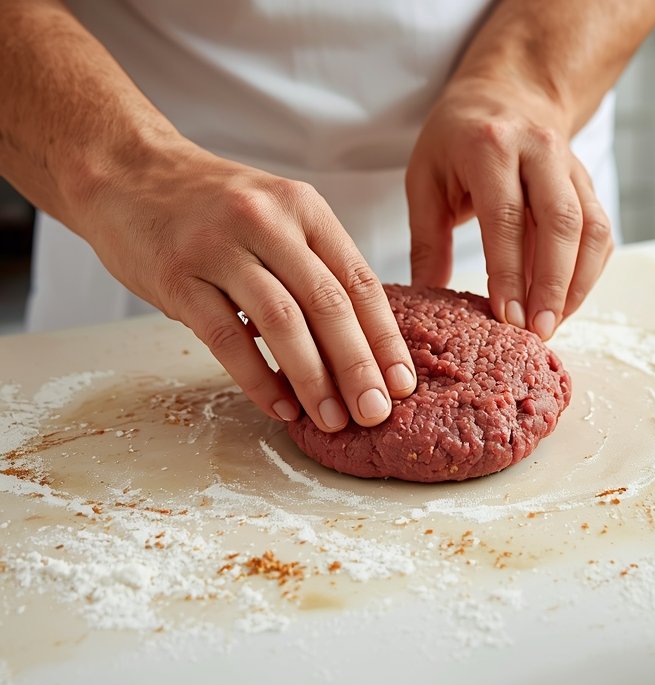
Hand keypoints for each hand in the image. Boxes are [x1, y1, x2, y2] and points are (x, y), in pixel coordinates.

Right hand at [77, 143, 416, 430]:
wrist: (125, 170)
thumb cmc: (212, 205)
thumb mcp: (277, 214)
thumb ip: (316, 264)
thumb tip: (363, 343)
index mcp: (304, 208)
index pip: (359, 280)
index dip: (385, 337)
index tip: (403, 382)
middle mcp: (267, 221)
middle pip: (328, 304)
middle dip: (358, 366)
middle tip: (376, 412)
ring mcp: (219, 247)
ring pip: (282, 322)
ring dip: (313, 379)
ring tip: (333, 419)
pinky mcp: (177, 275)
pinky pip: (225, 338)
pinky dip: (258, 378)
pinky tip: (279, 406)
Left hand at [405, 76, 613, 339]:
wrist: (508, 90)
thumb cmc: (456, 138)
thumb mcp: (425, 178)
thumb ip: (427, 240)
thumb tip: (428, 299)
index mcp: (490, 146)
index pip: (506, 217)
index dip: (509, 272)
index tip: (507, 317)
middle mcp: (539, 150)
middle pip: (560, 223)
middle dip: (552, 285)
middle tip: (538, 331)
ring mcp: (571, 165)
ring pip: (590, 228)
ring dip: (577, 283)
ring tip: (555, 323)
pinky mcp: (587, 182)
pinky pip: (600, 230)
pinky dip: (589, 271)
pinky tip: (568, 301)